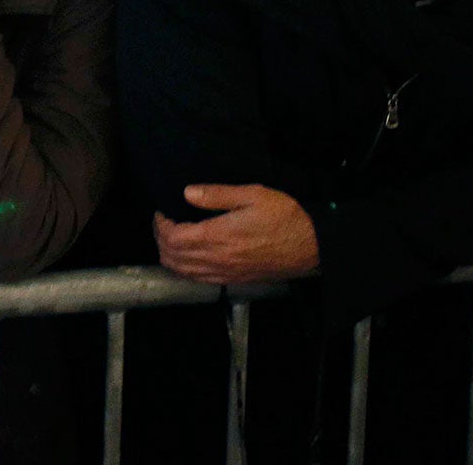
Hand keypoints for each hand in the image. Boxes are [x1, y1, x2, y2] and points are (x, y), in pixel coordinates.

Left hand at [155, 185, 319, 283]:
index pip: (174, 238)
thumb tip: (188, 193)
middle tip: (164, 223)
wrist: (311, 245)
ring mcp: (226, 272)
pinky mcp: (235, 279)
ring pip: (184, 272)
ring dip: (171, 257)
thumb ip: (216, 195)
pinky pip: (200, 280)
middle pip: (173, 258)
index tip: (162, 213)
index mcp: (219, 236)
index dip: (161, 226)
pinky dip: (186, 269)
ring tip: (172, 238)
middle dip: (161, 240)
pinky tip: (189, 257)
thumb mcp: (252, 194)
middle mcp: (219, 259)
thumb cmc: (284, 217)